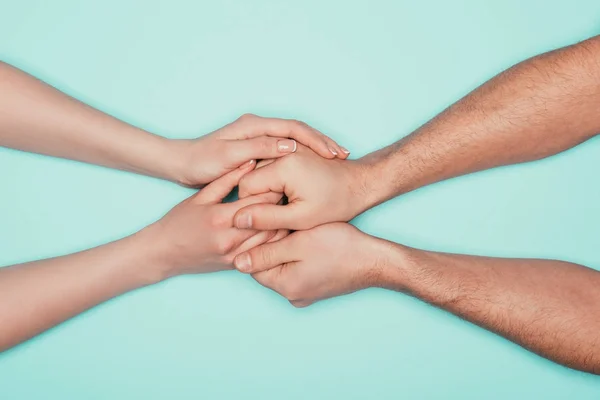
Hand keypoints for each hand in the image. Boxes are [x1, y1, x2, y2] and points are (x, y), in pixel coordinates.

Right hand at [142, 160, 286, 277]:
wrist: (162, 254)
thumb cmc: (178, 222)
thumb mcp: (201, 196)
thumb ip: (227, 180)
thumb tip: (251, 162)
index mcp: (221, 217)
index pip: (259, 200)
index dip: (275, 187)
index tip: (286, 177)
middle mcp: (230, 238)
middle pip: (269, 220)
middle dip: (283, 205)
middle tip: (295, 192)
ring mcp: (235, 254)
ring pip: (271, 239)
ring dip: (284, 224)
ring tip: (292, 209)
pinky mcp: (236, 265)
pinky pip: (263, 252)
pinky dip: (275, 240)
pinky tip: (282, 228)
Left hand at [170, 114, 348, 186]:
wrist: (181, 164)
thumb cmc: (201, 162)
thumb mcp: (229, 157)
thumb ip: (259, 149)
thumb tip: (290, 145)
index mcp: (254, 126)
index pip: (294, 128)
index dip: (316, 141)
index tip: (333, 153)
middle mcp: (258, 128)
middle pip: (299, 131)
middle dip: (322, 142)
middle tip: (344, 156)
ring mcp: (258, 138)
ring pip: (295, 140)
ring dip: (316, 149)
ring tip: (336, 160)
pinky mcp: (257, 150)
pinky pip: (286, 151)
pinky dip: (303, 157)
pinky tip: (313, 168)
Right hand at [233, 144, 369, 230]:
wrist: (360, 184)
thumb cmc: (336, 203)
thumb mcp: (301, 218)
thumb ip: (267, 219)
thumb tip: (238, 219)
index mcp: (283, 165)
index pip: (245, 186)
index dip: (252, 206)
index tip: (269, 217)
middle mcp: (283, 150)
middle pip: (251, 175)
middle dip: (260, 196)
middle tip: (281, 211)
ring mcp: (288, 147)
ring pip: (260, 169)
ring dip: (268, 188)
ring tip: (287, 202)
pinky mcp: (294, 148)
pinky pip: (272, 163)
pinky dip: (275, 179)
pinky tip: (289, 192)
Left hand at [233, 223, 390, 306]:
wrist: (375, 260)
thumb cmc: (340, 247)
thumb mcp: (298, 243)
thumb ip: (266, 253)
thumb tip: (236, 262)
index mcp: (284, 286)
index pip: (254, 263)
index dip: (257, 239)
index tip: (266, 221)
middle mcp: (293, 296)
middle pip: (268, 266)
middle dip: (271, 244)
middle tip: (282, 222)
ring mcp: (306, 295)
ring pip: (283, 266)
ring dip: (285, 248)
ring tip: (296, 229)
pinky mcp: (317, 288)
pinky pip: (298, 271)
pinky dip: (298, 256)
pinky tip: (308, 241)